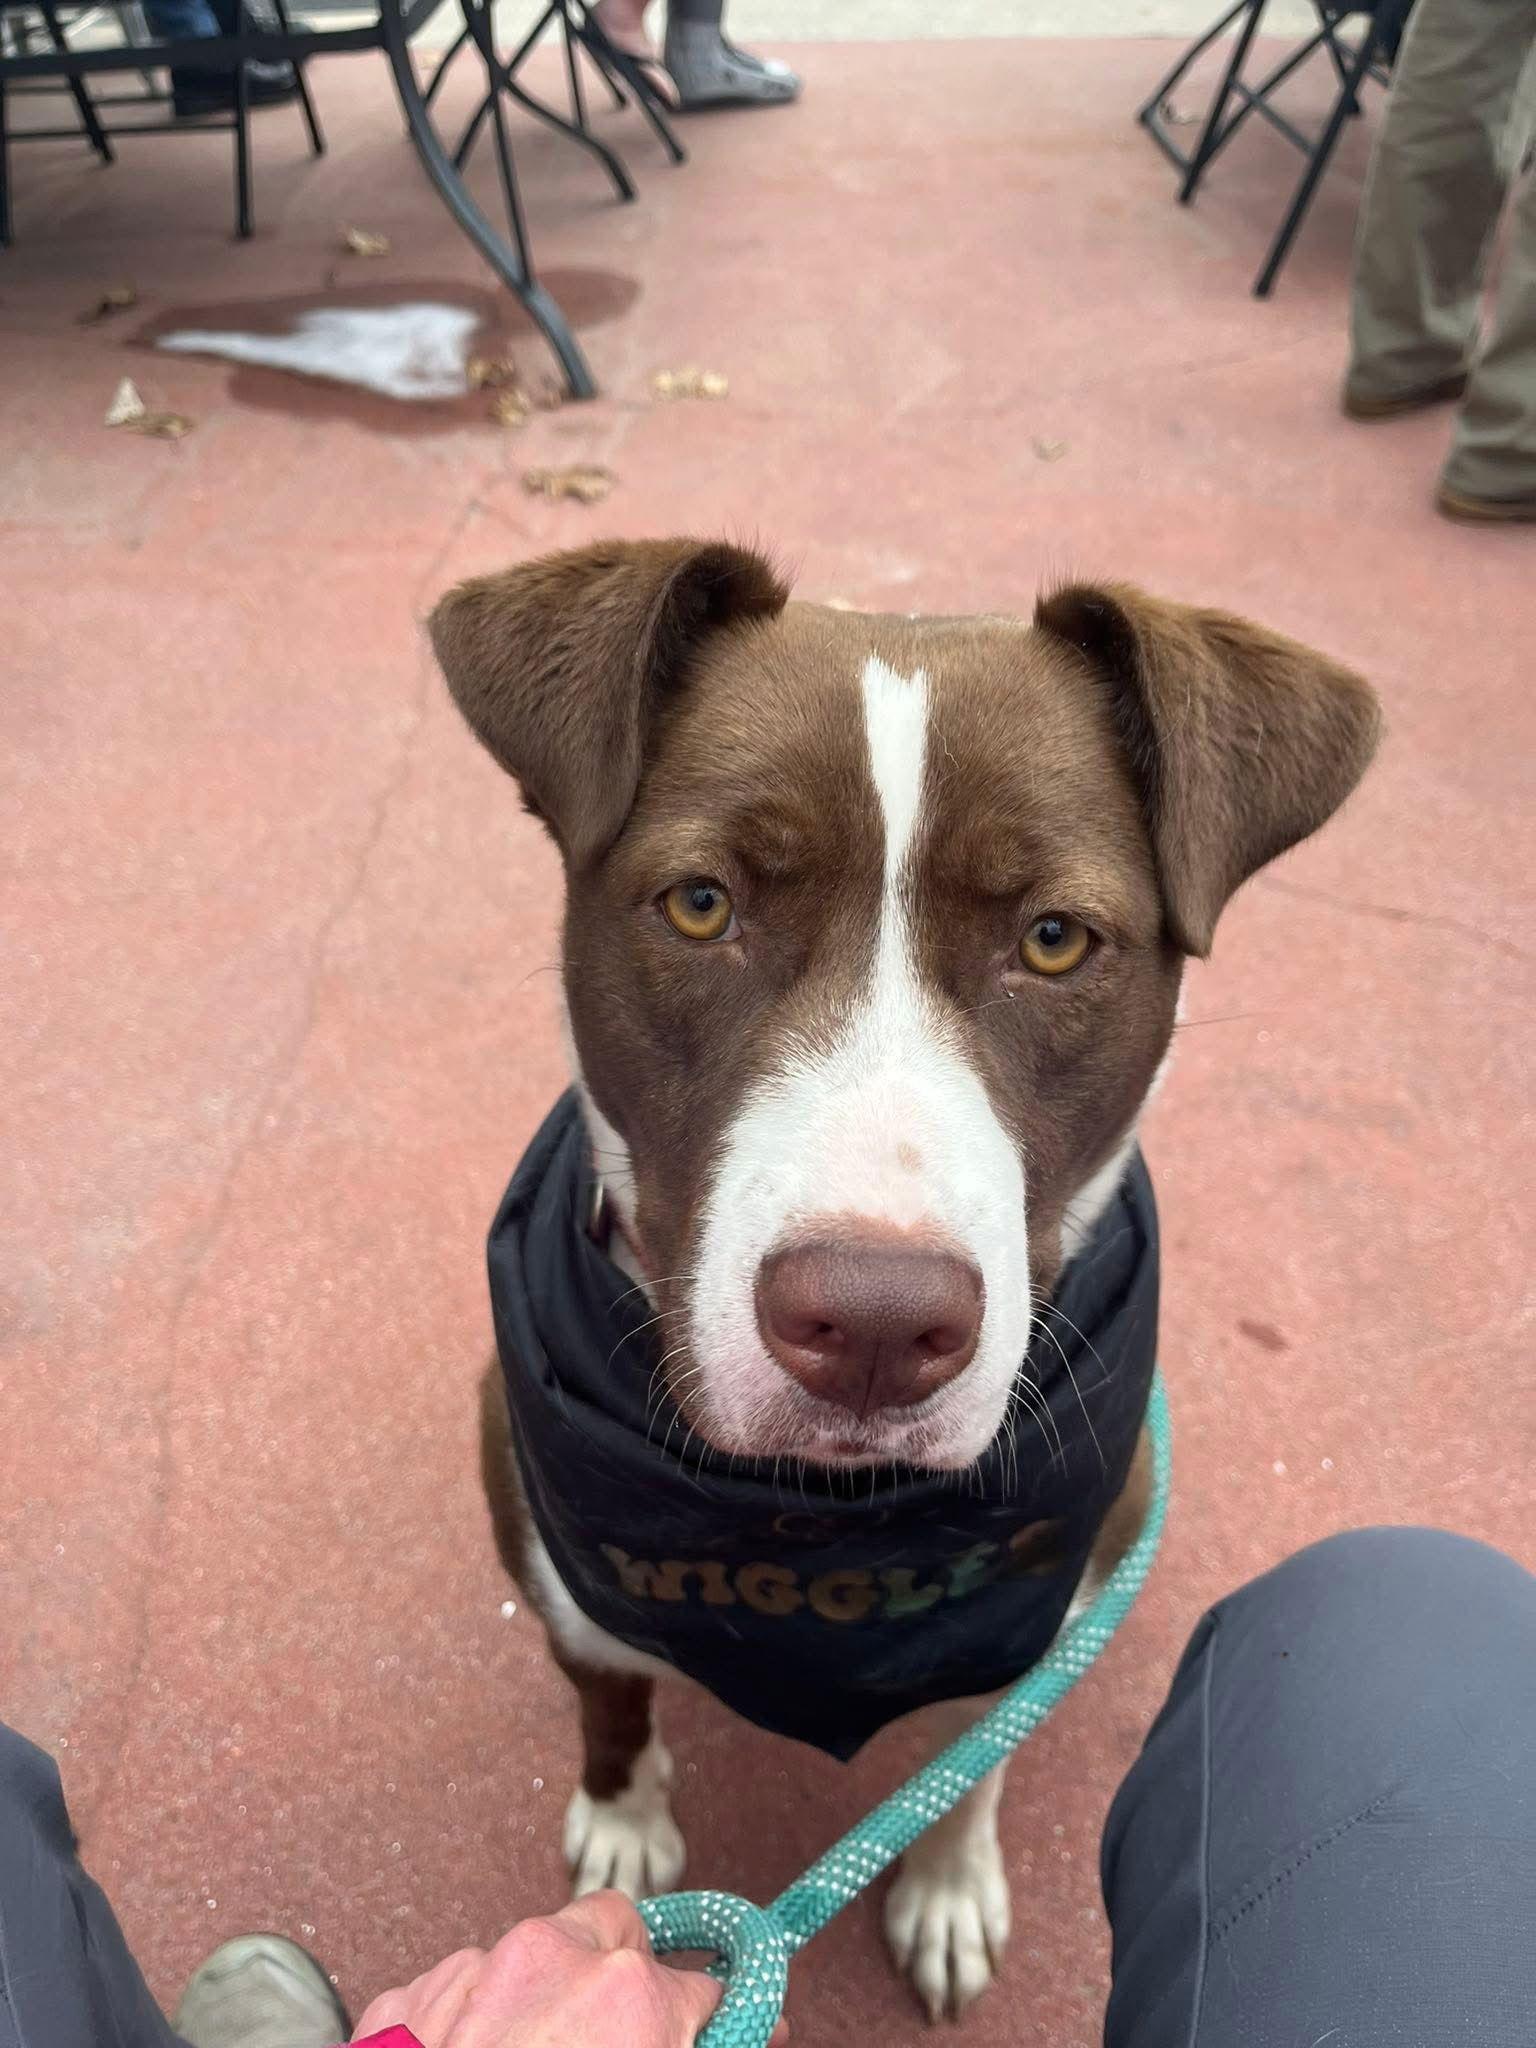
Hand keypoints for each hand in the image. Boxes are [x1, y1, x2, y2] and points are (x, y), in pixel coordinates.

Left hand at [351, 1890, 739, 2047]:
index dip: (703, 2018)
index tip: (702, 2032)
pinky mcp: (404, 2001)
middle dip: (623, 1969)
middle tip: (617, 2033)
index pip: (700, 1985)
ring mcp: (469, 1972)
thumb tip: (737, 2039)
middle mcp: (549, 1958)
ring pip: (528, 1955)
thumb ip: (690, 2047)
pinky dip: (468, 2024)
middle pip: (614, 1927)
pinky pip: (456, 1991)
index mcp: (627, 1995)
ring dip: (538, 1998)